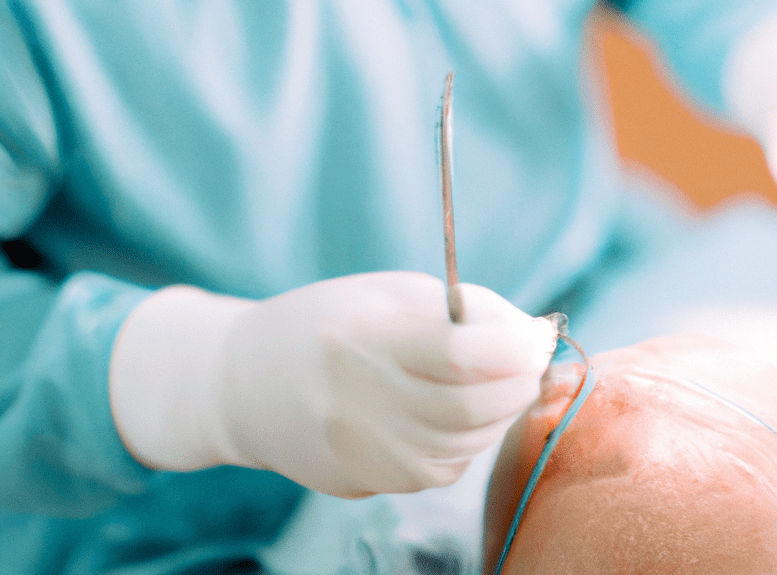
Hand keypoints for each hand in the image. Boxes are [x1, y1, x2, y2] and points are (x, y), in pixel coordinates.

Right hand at [109, 272, 556, 497]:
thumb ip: (459, 309)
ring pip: (465, 444)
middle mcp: (357, 406)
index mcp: (360, 341)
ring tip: (493, 376)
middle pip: (471, 409)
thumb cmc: (322, 321)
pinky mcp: (365, 483)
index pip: (460, 356)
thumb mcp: (386, 293)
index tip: (535, 333)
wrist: (242, 384)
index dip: (513, 346)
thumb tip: (531, 334)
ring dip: (497, 410)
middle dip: (518, 383)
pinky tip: (454, 407)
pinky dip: (466, 437)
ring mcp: (360, 455)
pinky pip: (441, 466)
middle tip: (530, 357)